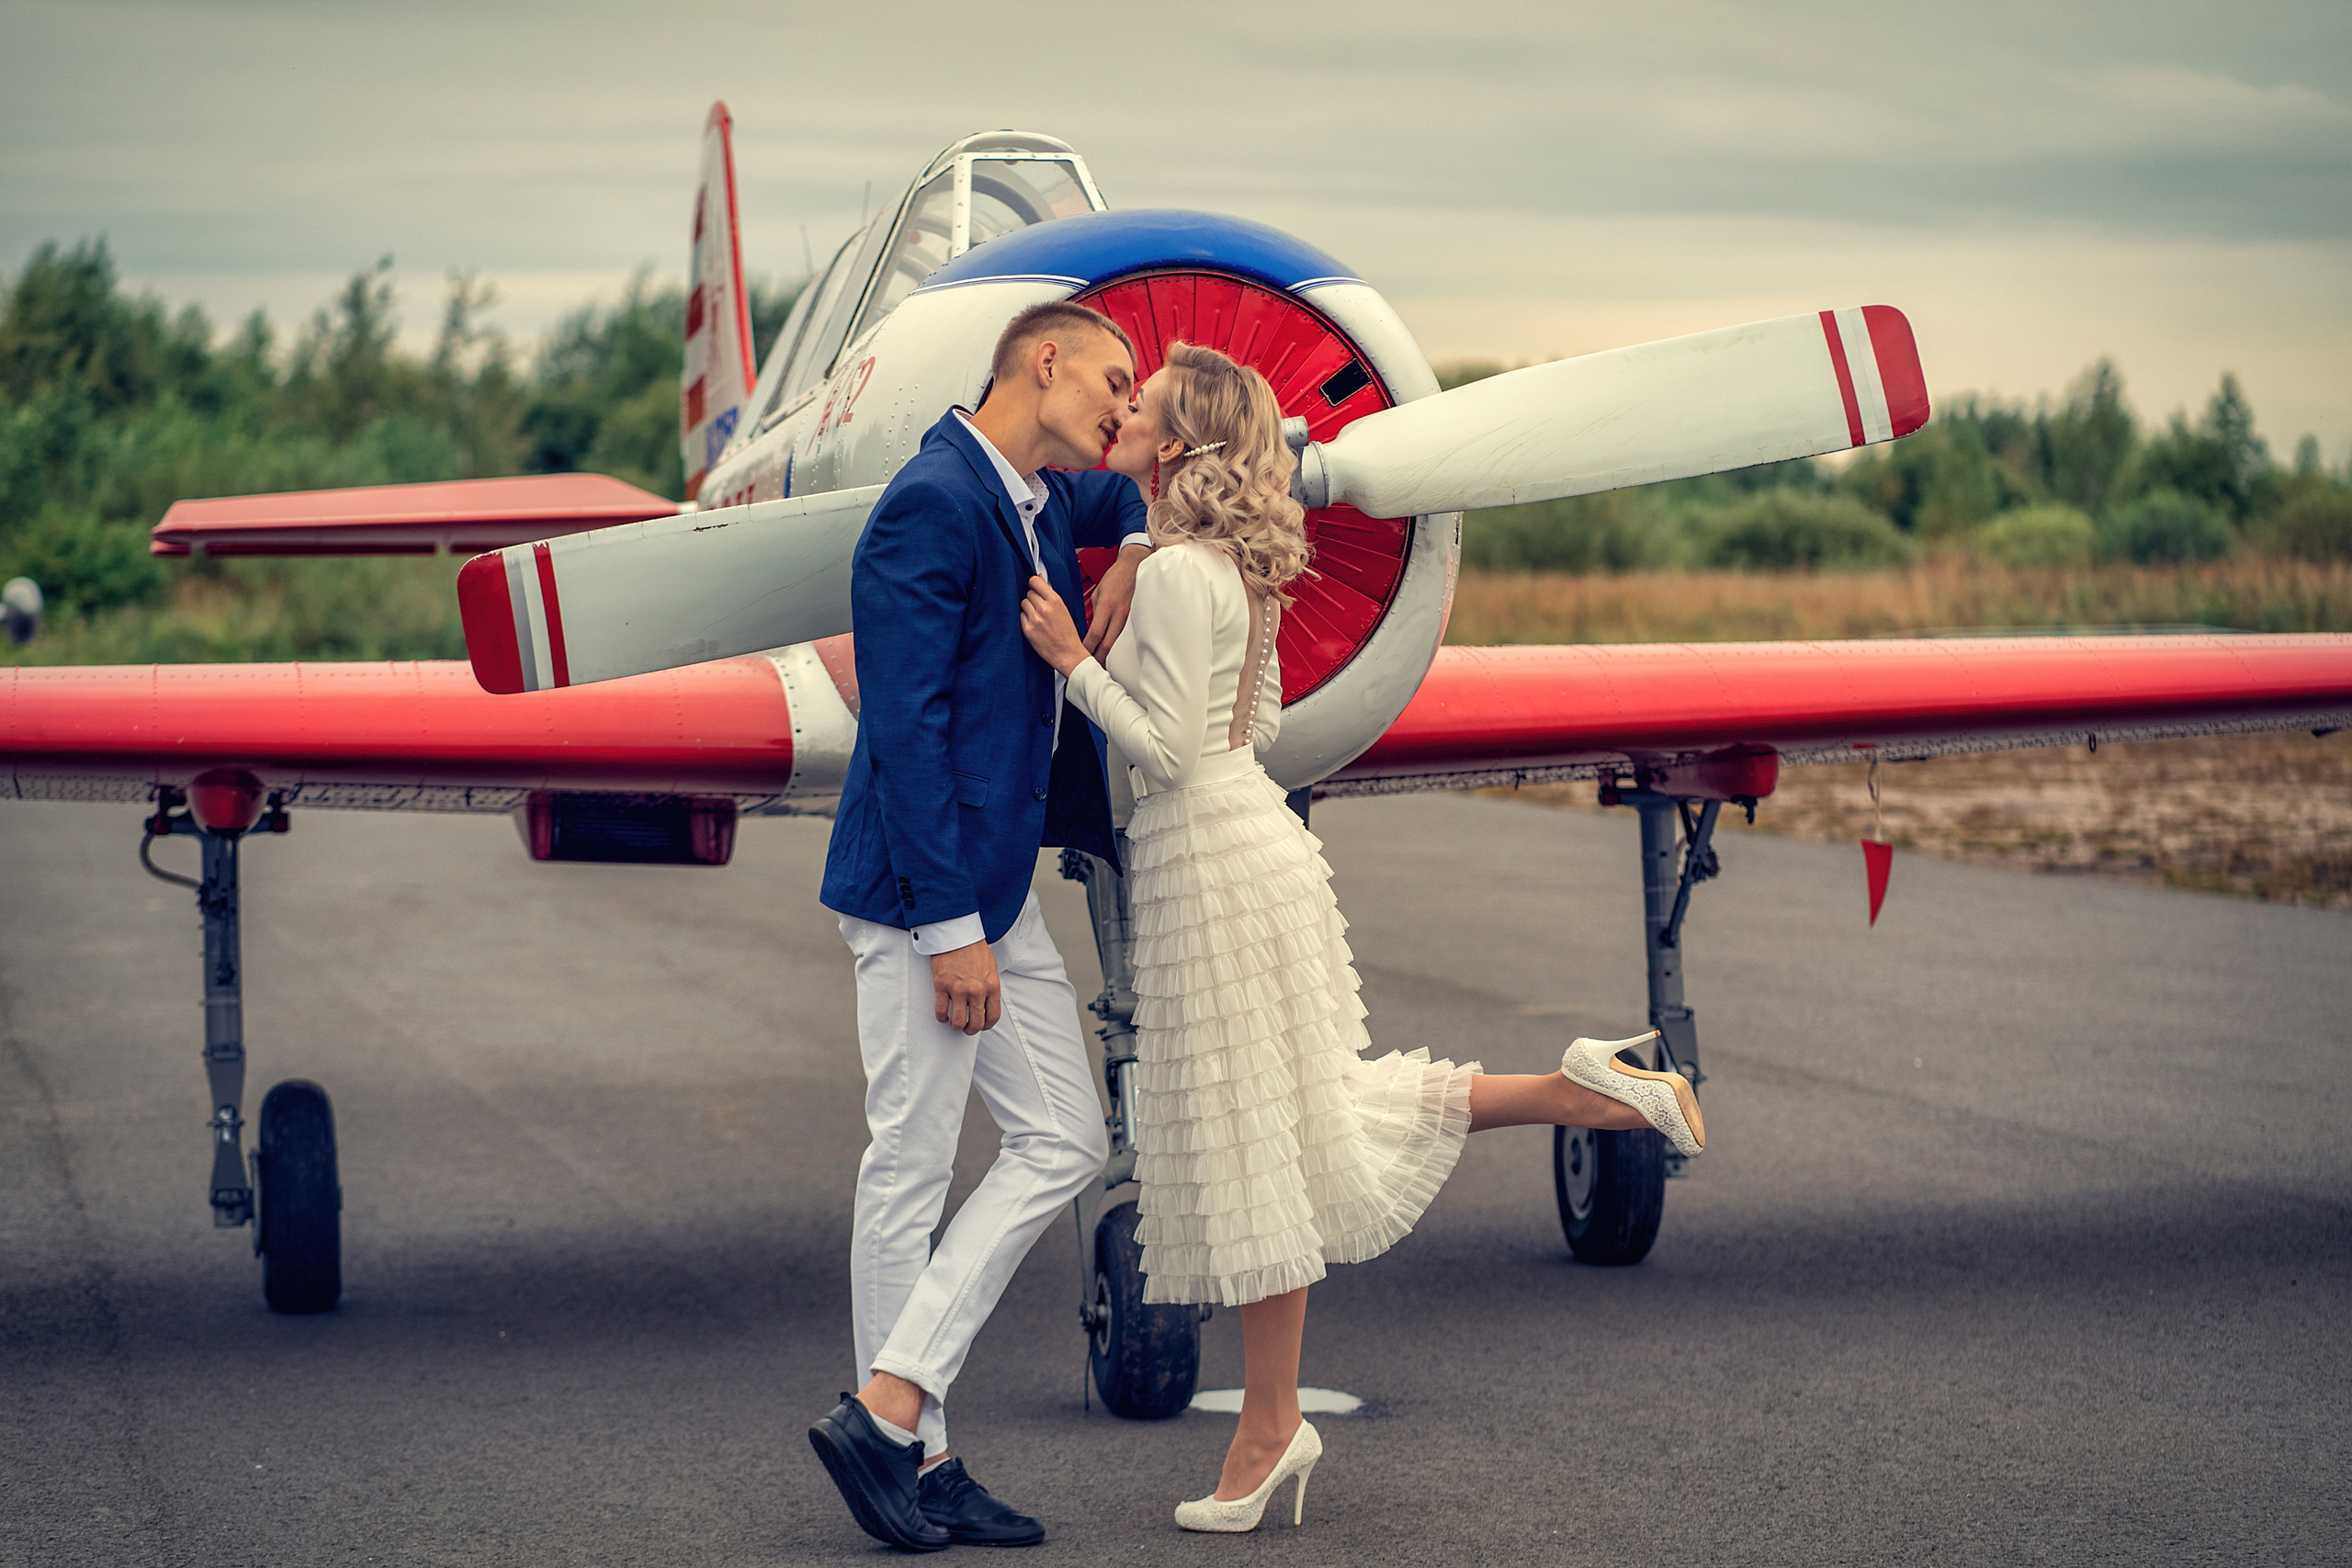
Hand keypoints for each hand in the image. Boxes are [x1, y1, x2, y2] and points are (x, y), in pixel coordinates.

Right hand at [931, 940, 1000, 1035]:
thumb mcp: (991, 968)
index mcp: (991, 986)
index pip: (993, 1017)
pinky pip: (941, 1011)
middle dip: (971, 1030)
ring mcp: (959, 990)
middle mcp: (977, 991)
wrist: (957, 934)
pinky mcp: (942, 986)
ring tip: (954, 1023)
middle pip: (976, 1023)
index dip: (987, 1025)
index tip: (982, 1025)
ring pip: (958, 1022)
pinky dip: (941, 1017)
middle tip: (967, 1028)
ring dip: (956, 1026)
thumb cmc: (973, 948)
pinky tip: (943, 1015)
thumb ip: (990, 987)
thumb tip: (986, 1003)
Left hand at [1020, 575, 1088, 674]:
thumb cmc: (1068, 633)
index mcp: (1055, 601)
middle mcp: (1044, 608)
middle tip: (1040, 607)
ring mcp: (1035, 619)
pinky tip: (1035, 625)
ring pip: (1024, 604)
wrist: (1068, 654)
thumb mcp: (1064, 609)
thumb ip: (1050, 595)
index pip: (1035, 581)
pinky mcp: (1027, 630)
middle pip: (1029, 593)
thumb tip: (1039, 578)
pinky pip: (1021, 616)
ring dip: (1028, 608)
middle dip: (1033, 598)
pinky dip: (1026, 619)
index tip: (1034, 586)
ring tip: (1038, 617)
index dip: (1033, 583)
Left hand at [1083, 542, 1150, 656]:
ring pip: (1115, 642)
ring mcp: (1126, 617)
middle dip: (1097, 657)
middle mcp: (1117, 614)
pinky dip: (1114, 645)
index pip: (1095, 633)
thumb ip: (1094, 610)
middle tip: (1089, 665)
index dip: (1087, 646)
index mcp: (1106, 606)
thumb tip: (1090, 623)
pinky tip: (1110, 651)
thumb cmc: (1115, 577)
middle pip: (1106, 643)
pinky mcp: (1132, 619)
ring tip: (1098, 663)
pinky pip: (1121, 636)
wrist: (1134, 569)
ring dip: (1106, 653)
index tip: (1079, 653)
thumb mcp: (1098, 592)